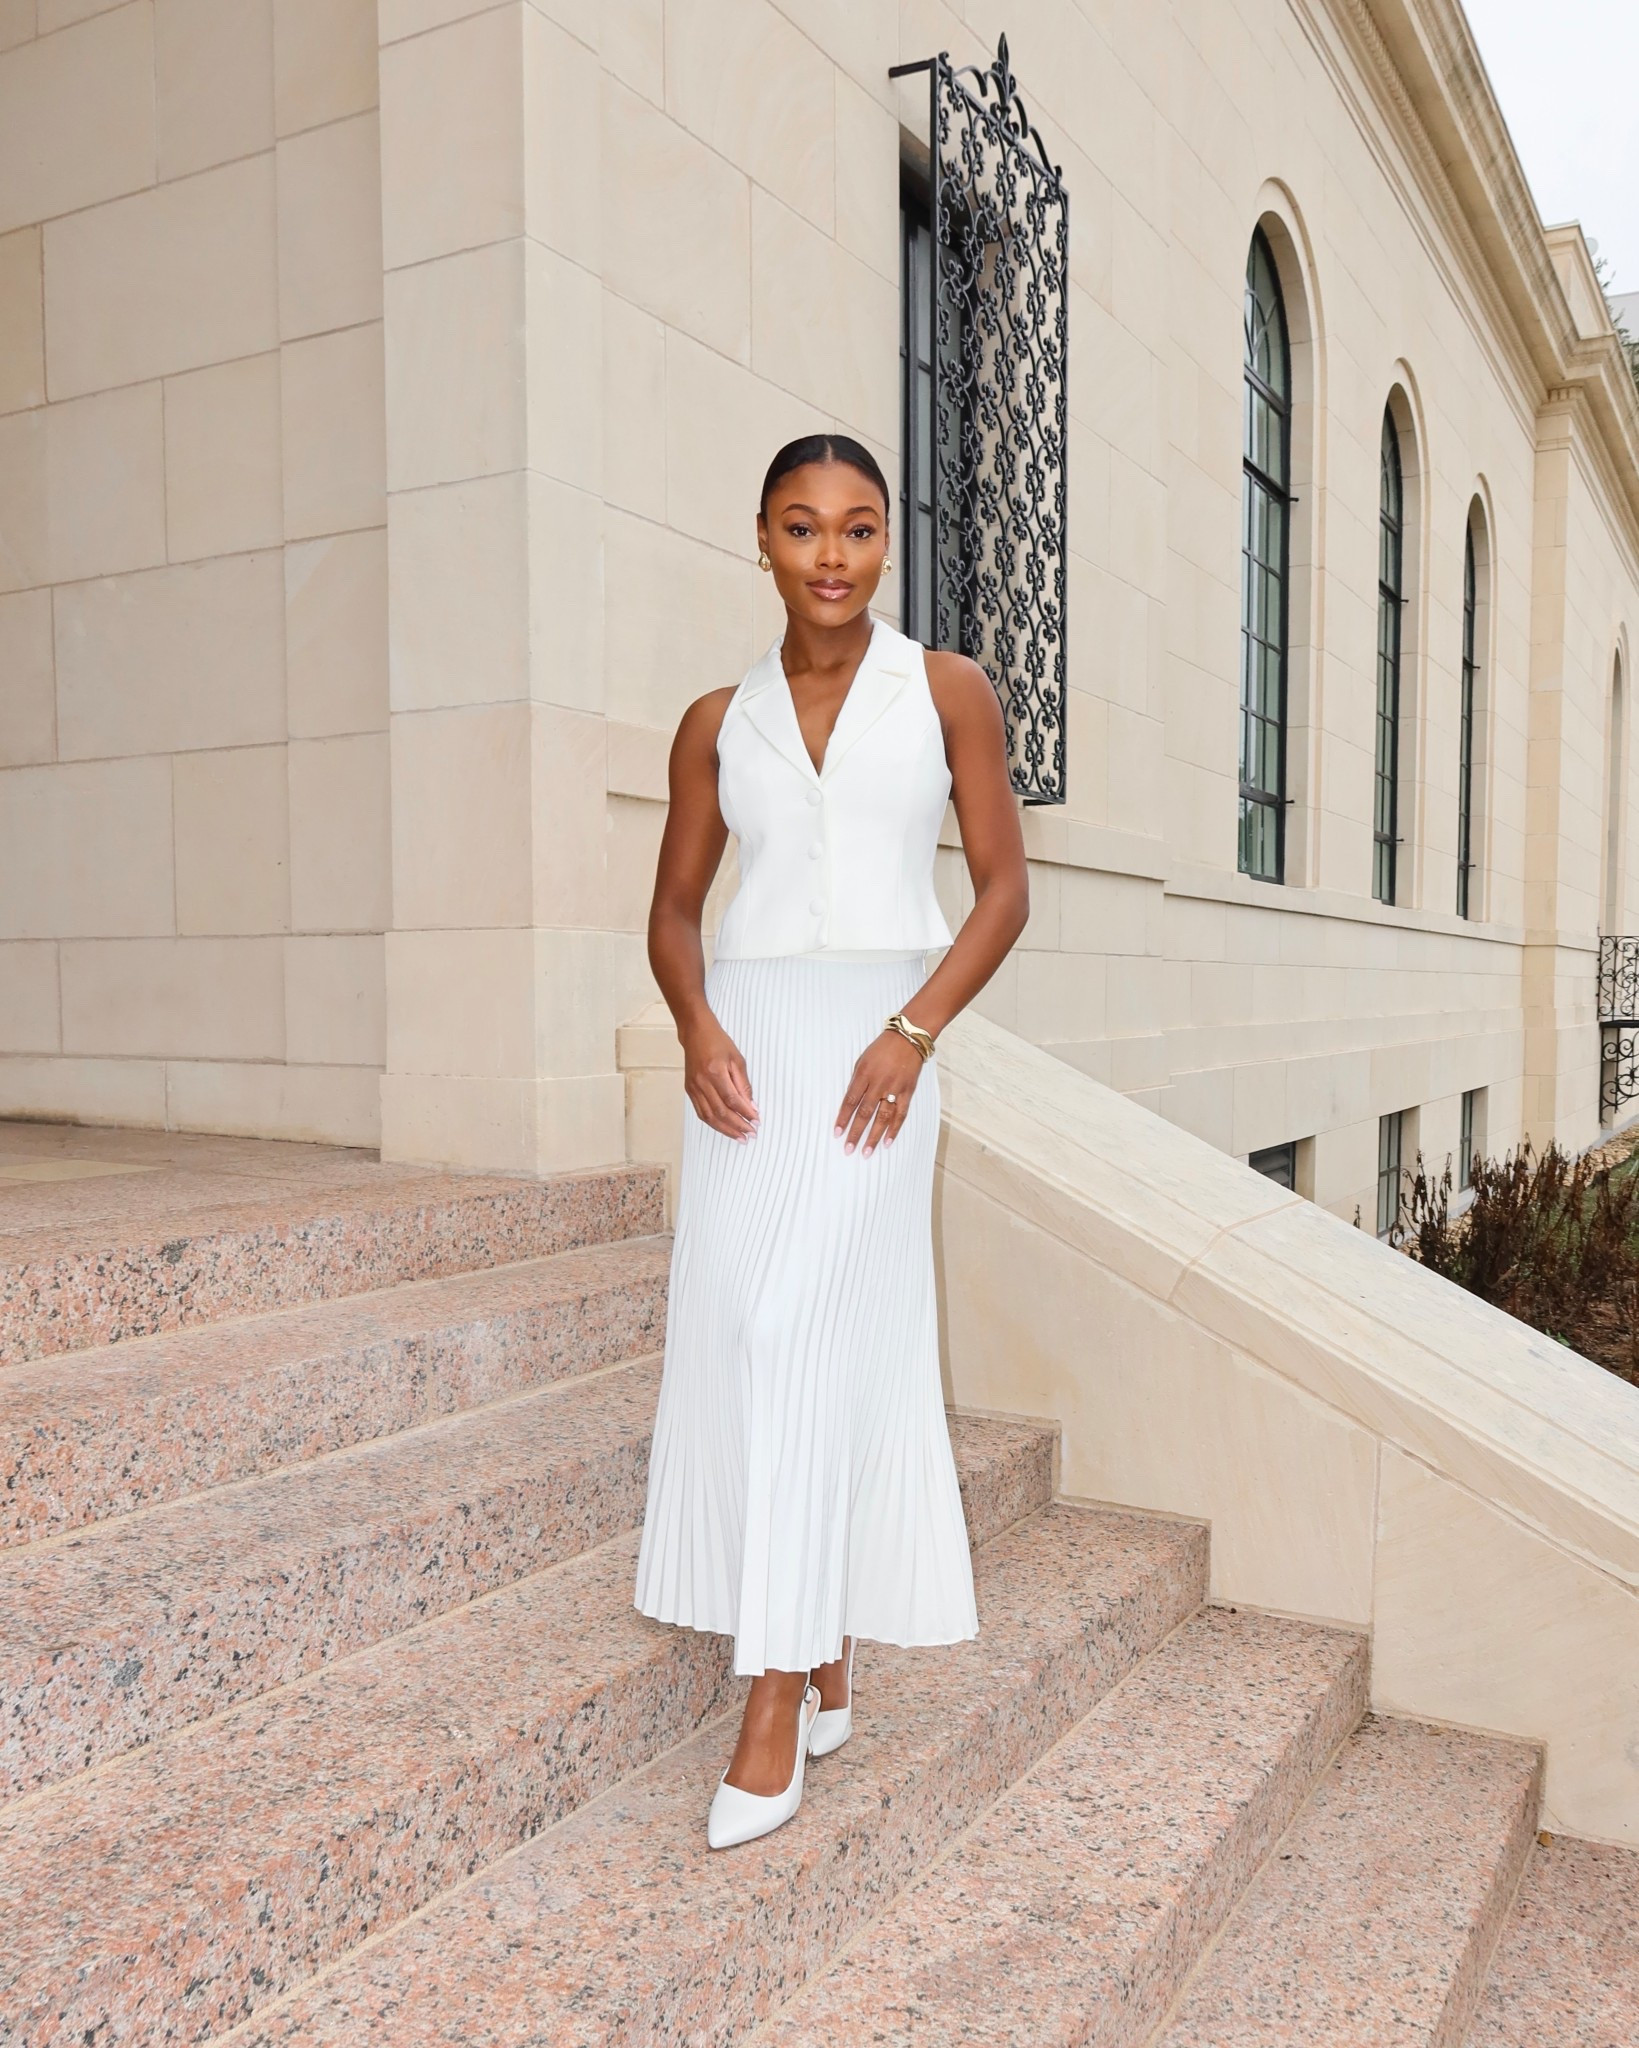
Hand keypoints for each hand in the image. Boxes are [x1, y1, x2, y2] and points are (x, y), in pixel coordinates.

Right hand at [681, 1017, 756, 1139]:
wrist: (696, 1033)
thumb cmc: (717, 1042)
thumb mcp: (737, 1060)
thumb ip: (744, 1085)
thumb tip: (751, 1106)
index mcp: (715, 1072)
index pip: (732, 1100)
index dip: (745, 1113)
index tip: (756, 1121)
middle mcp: (702, 1083)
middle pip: (721, 1112)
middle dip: (737, 1126)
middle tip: (751, 1133)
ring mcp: (693, 1088)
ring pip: (710, 1116)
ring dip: (726, 1129)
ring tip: (739, 1137)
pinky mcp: (689, 1091)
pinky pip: (701, 1112)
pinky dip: (714, 1123)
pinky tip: (724, 1128)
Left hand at [835, 1031, 925, 1155]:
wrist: (908, 1038)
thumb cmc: (882, 1049)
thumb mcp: (862, 1060)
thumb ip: (857, 1082)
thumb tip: (851, 1104)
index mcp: (864, 1074)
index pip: (850, 1101)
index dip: (843, 1118)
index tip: (837, 1133)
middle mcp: (879, 1083)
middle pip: (865, 1113)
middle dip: (855, 1132)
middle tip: (848, 1149)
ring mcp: (894, 1089)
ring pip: (883, 1117)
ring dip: (874, 1136)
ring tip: (866, 1152)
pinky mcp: (907, 1092)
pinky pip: (900, 1114)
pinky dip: (894, 1129)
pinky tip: (887, 1142)